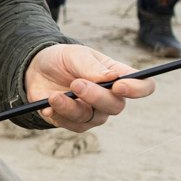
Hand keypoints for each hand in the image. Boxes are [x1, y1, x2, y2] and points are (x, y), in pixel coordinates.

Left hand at [25, 42, 152, 131]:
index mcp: (117, 76)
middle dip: (96, 97)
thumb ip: (92, 67)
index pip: (143, 86)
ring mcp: (93, 112)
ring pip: (92, 119)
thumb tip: (112, 77)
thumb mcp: (76, 55)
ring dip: (72, 107)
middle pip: (116, 106)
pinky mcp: (74, 122)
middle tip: (76, 84)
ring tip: (54, 96)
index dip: (137, 89)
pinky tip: (47, 105)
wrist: (36, 70)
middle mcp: (110, 97)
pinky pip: (71, 125)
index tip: (119, 86)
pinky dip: (59, 114)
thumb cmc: (63, 59)